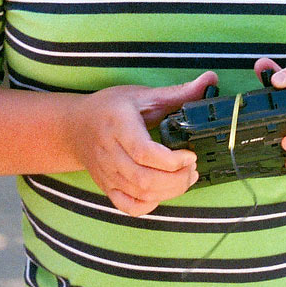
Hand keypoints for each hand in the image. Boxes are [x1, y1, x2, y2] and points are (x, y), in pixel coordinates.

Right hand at [68, 72, 216, 215]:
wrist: (74, 127)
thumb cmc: (110, 108)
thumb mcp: (142, 95)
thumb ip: (178, 92)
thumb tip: (211, 79)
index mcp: (118, 125)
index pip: (144, 152)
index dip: (172, 161)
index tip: (191, 155)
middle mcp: (109, 152)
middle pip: (145, 179)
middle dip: (177, 179)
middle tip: (192, 168)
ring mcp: (107, 173)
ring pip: (140, 195)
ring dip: (170, 191)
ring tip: (186, 177)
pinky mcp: (106, 187)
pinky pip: (128, 207)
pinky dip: (150, 205)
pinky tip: (163, 191)